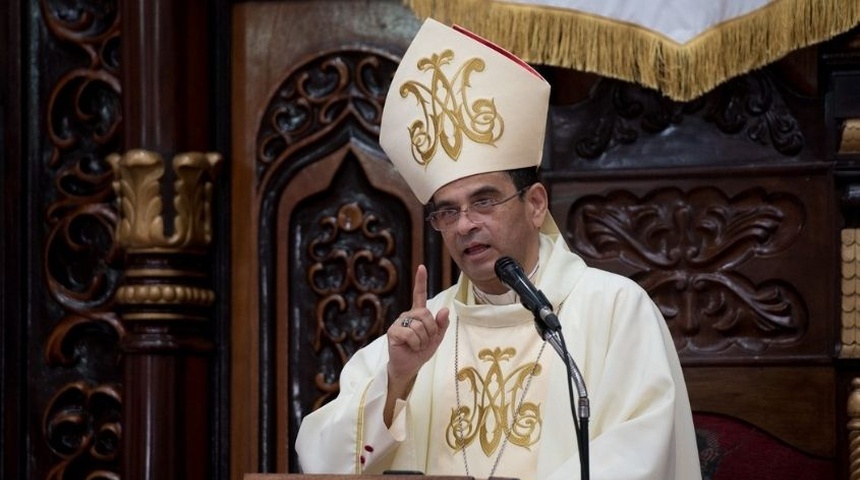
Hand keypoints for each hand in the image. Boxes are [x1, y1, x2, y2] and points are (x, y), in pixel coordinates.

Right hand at [386, 265, 449, 401]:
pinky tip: (410, 347)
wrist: (409, 367)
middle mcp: (408, 315)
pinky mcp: (393, 331)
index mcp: (418, 314)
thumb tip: (444, 309)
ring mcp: (399, 322)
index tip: (421, 267)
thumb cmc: (421, 351)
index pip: (420, 295)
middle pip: (426, 314)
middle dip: (431, 331)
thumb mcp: (437, 338)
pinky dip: (415, 344)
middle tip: (425, 341)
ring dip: (423, 340)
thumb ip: (442, 325)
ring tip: (417, 346)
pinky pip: (410, 334)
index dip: (421, 281)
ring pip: (419, 326)